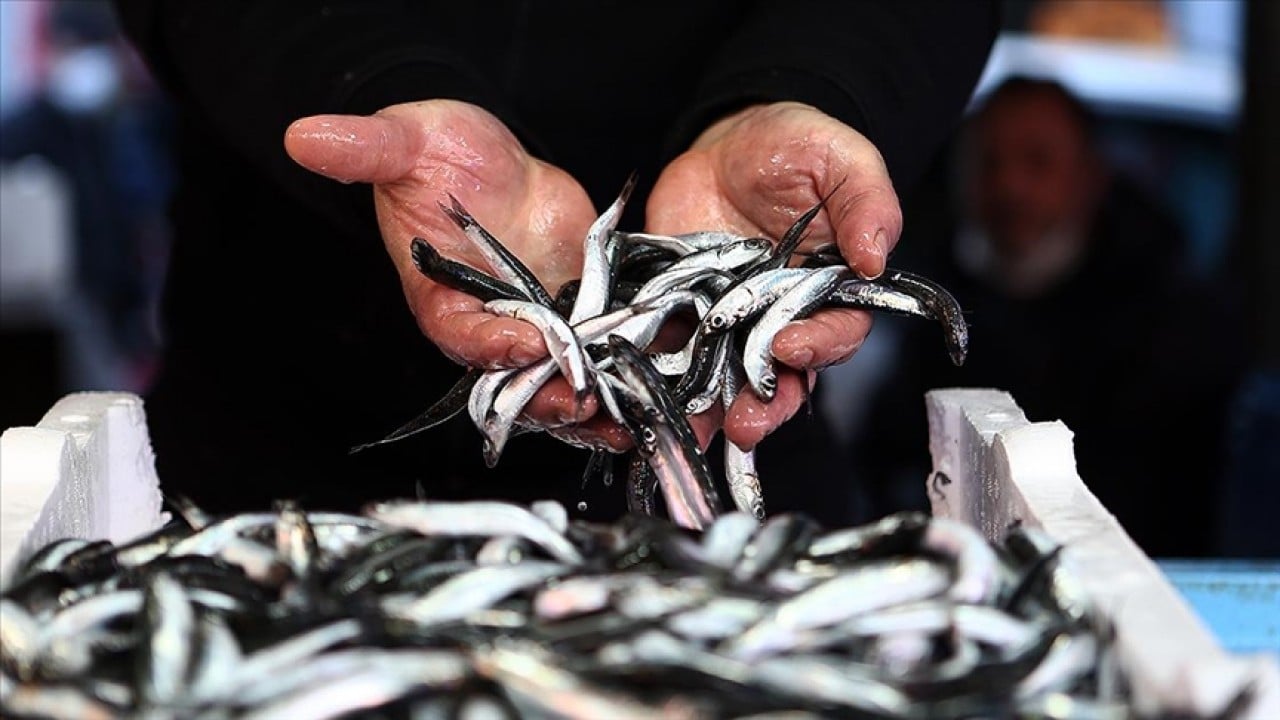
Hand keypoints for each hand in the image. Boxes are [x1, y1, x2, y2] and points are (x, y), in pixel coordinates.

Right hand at [285, 100, 598, 423]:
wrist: (490, 159)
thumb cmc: (438, 153)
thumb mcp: (406, 141)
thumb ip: (367, 147)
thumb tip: (304, 134)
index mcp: (441, 300)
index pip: (460, 335)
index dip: (491, 344)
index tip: (524, 342)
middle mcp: (489, 326)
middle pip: (515, 380)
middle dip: (548, 396)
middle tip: (586, 400)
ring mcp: (537, 326)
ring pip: (560, 381)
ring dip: (593, 405)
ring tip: (626, 417)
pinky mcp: (578, 316)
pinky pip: (599, 355)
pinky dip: (625, 373)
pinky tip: (658, 382)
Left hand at [647, 102, 903, 449]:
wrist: (728, 140)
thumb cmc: (798, 146)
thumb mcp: (842, 160)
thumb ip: (867, 204)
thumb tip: (876, 259)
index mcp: (832, 292)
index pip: (835, 334)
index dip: (817, 348)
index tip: (791, 347)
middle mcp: (784, 318)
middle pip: (783, 377)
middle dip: (766, 404)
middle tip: (746, 423)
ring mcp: (732, 322)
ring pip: (729, 379)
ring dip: (714, 410)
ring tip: (697, 429)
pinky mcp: (686, 314)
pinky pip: (675, 353)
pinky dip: (661, 378)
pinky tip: (646, 397)